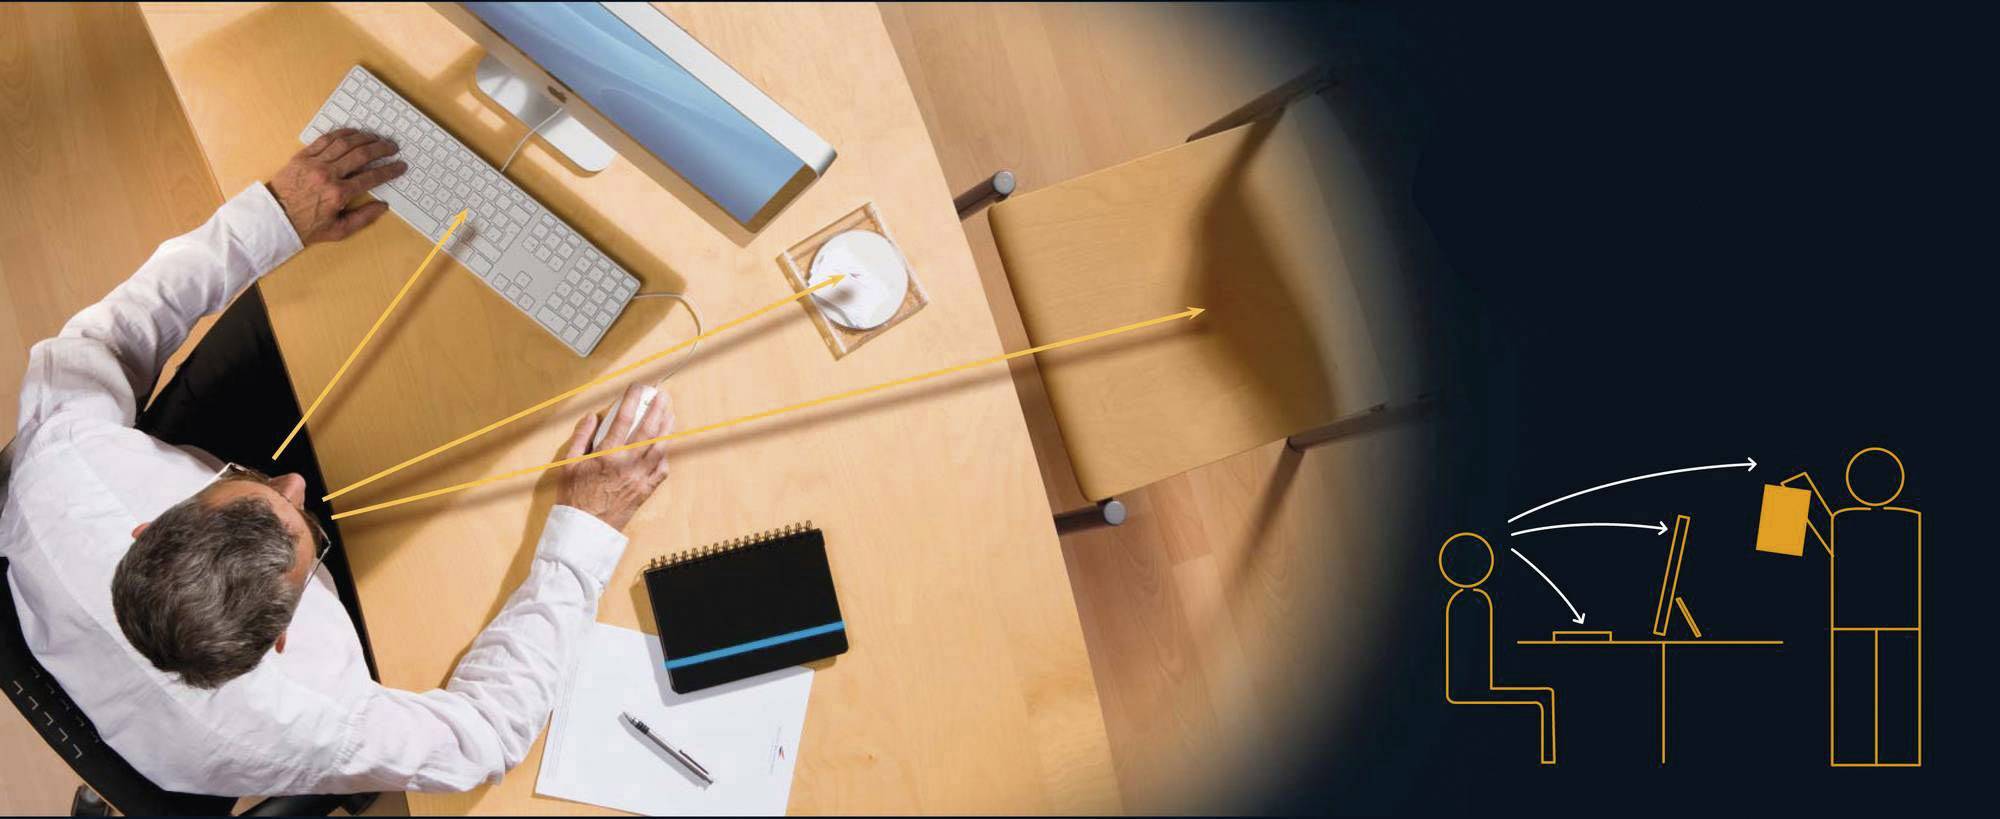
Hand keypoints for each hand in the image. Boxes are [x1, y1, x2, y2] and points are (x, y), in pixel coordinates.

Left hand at [268, 128, 407, 243]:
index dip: (390, 170)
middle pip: (361, 155)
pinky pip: (325, 139)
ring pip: (345, 143)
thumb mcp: (338, 231)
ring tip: (376, 138)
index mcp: (338, 194)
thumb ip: (363, 218)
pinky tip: (353, 132)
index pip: (372, 177)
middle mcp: (328, 175)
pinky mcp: (302, 157)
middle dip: (381, 149)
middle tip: (392, 147)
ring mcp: (314, 163)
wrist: (273, 218)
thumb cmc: (305, 227)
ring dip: (364, 138)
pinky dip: (341, 133)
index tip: (400, 166)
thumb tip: (382, 206)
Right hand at [556, 383, 674, 529]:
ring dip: (667, 428)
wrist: (584, 529)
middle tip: (663, 395)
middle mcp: (627, 464)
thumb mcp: (568, 464)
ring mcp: (639, 478)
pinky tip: (665, 446)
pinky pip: (661, 470)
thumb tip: (591, 416)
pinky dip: (664, 455)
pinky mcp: (645, 490)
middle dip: (658, 408)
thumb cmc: (574, 497)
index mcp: (607, 455)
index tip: (638, 387)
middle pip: (649, 429)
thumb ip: (581, 437)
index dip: (633, 399)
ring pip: (660, 447)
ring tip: (670, 414)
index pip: (624, 418)